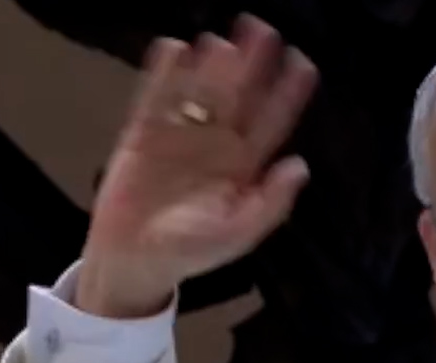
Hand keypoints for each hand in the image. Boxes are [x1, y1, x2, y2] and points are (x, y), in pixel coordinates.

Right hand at [77, 16, 318, 318]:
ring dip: (210, 65)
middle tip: (263, 29)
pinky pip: (155, 96)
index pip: (273, 122)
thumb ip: (270, 204)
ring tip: (221, 42)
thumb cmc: (190, 251)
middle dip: (252, 64)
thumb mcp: (236, 234)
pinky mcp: (144, 132)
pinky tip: (173, 48)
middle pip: (239, 95)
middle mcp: (217, 142)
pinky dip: (163, 74)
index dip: (289, 93)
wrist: (133, 261)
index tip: (303, 63)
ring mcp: (181, 133)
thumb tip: (301, 167)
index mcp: (245, 165)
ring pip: (200, 91)